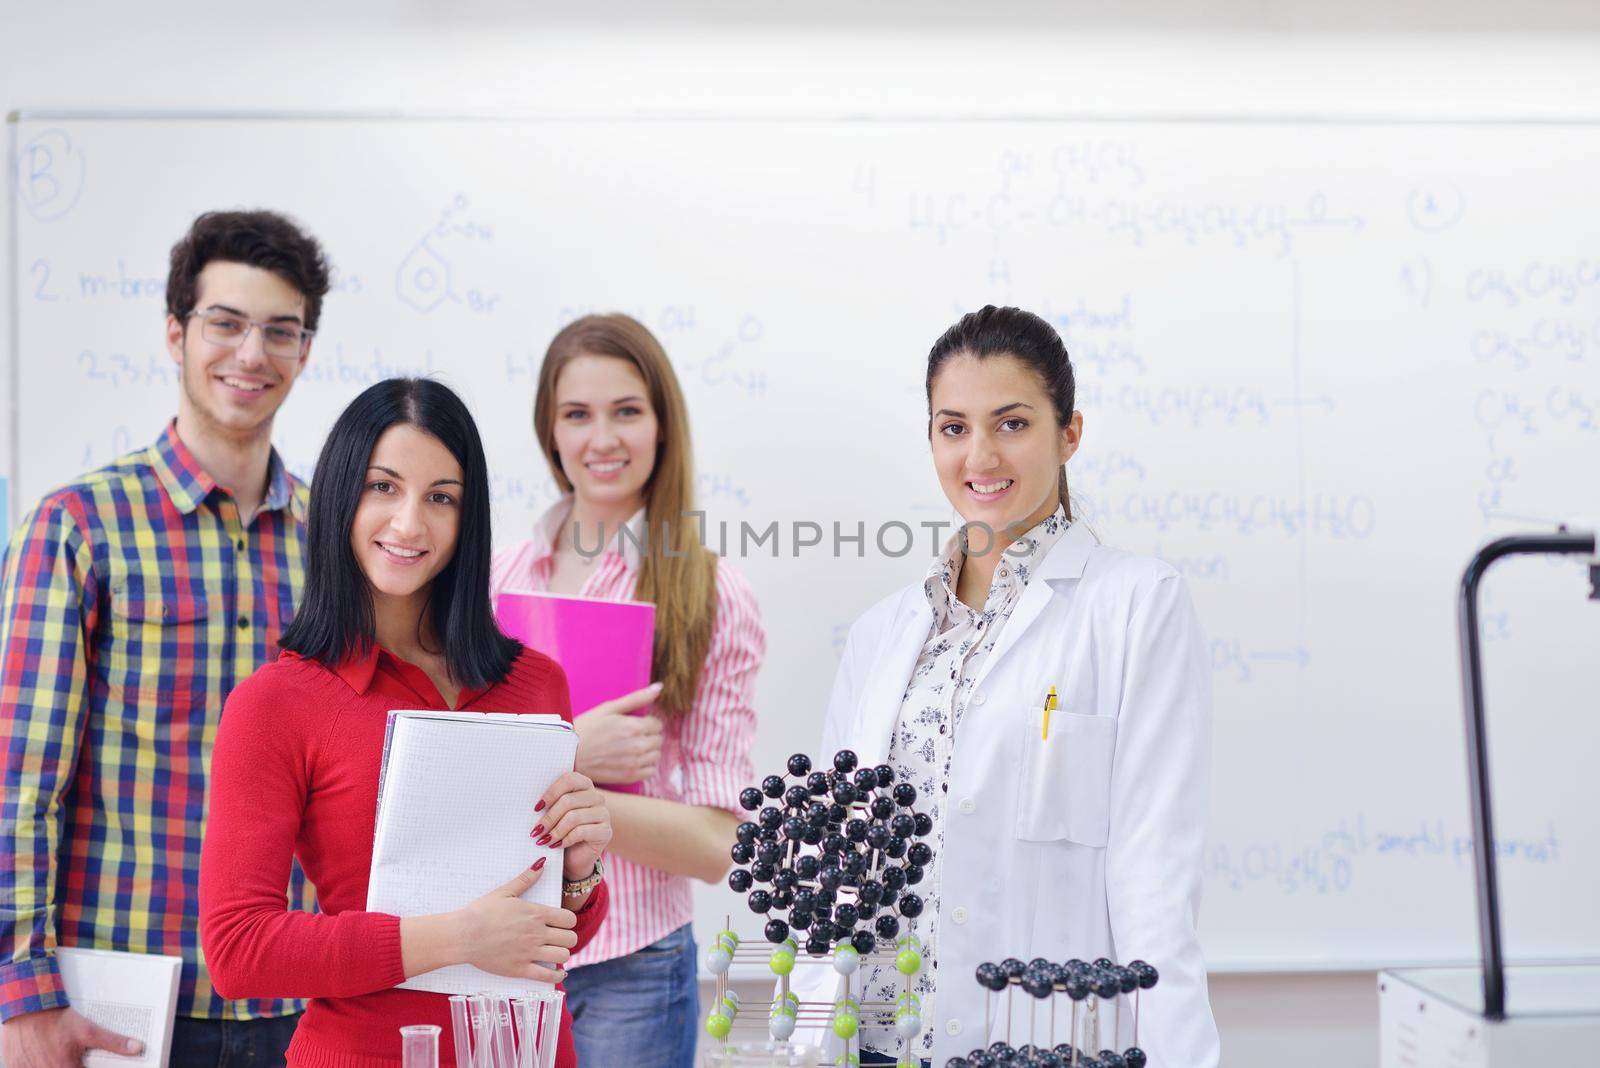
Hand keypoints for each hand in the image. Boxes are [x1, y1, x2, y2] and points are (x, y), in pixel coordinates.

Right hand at [1, 1006, 142, 1067]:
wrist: (27, 1009)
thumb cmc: (57, 1019)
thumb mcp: (88, 1030)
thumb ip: (113, 1042)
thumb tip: (137, 1048)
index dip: (90, 1067)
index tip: (86, 1061)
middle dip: (74, 1064)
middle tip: (70, 1053)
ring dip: (55, 1062)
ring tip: (57, 1050)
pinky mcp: (15, 1067)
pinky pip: (31, 1067)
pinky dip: (39, 1062)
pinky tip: (43, 1053)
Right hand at [452, 860, 577, 983]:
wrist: (463, 935)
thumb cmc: (481, 912)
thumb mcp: (504, 892)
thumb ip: (525, 879)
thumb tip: (541, 864)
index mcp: (536, 913)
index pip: (569, 919)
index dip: (568, 921)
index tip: (561, 923)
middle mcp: (537, 933)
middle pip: (571, 938)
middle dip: (567, 938)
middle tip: (557, 938)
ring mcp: (529, 952)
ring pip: (563, 956)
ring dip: (561, 955)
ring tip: (553, 952)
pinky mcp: (520, 969)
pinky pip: (547, 977)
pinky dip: (555, 977)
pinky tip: (556, 974)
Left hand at [535, 771, 611, 881]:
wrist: (575, 857)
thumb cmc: (561, 831)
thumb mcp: (553, 815)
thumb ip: (547, 805)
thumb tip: (535, 806)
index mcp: (584, 786)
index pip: (569, 780)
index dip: (551, 793)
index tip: (536, 808)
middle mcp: (596, 797)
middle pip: (569, 801)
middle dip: (549, 817)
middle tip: (536, 830)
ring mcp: (603, 814)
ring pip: (574, 817)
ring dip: (555, 831)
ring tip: (544, 840)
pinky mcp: (606, 831)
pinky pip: (581, 832)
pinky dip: (566, 839)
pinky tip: (558, 845)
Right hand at [572, 683, 663, 784]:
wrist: (568, 753)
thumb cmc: (586, 728)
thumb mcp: (610, 708)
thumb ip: (637, 698)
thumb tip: (660, 687)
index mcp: (634, 727)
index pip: (658, 724)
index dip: (646, 722)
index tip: (633, 724)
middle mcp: (637, 746)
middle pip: (658, 740)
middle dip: (648, 736)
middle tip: (630, 736)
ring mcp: (634, 763)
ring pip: (656, 755)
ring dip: (648, 751)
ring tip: (630, 748)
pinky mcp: (629, 776)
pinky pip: (650, 771)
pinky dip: (645, 765)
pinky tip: (631, 760)